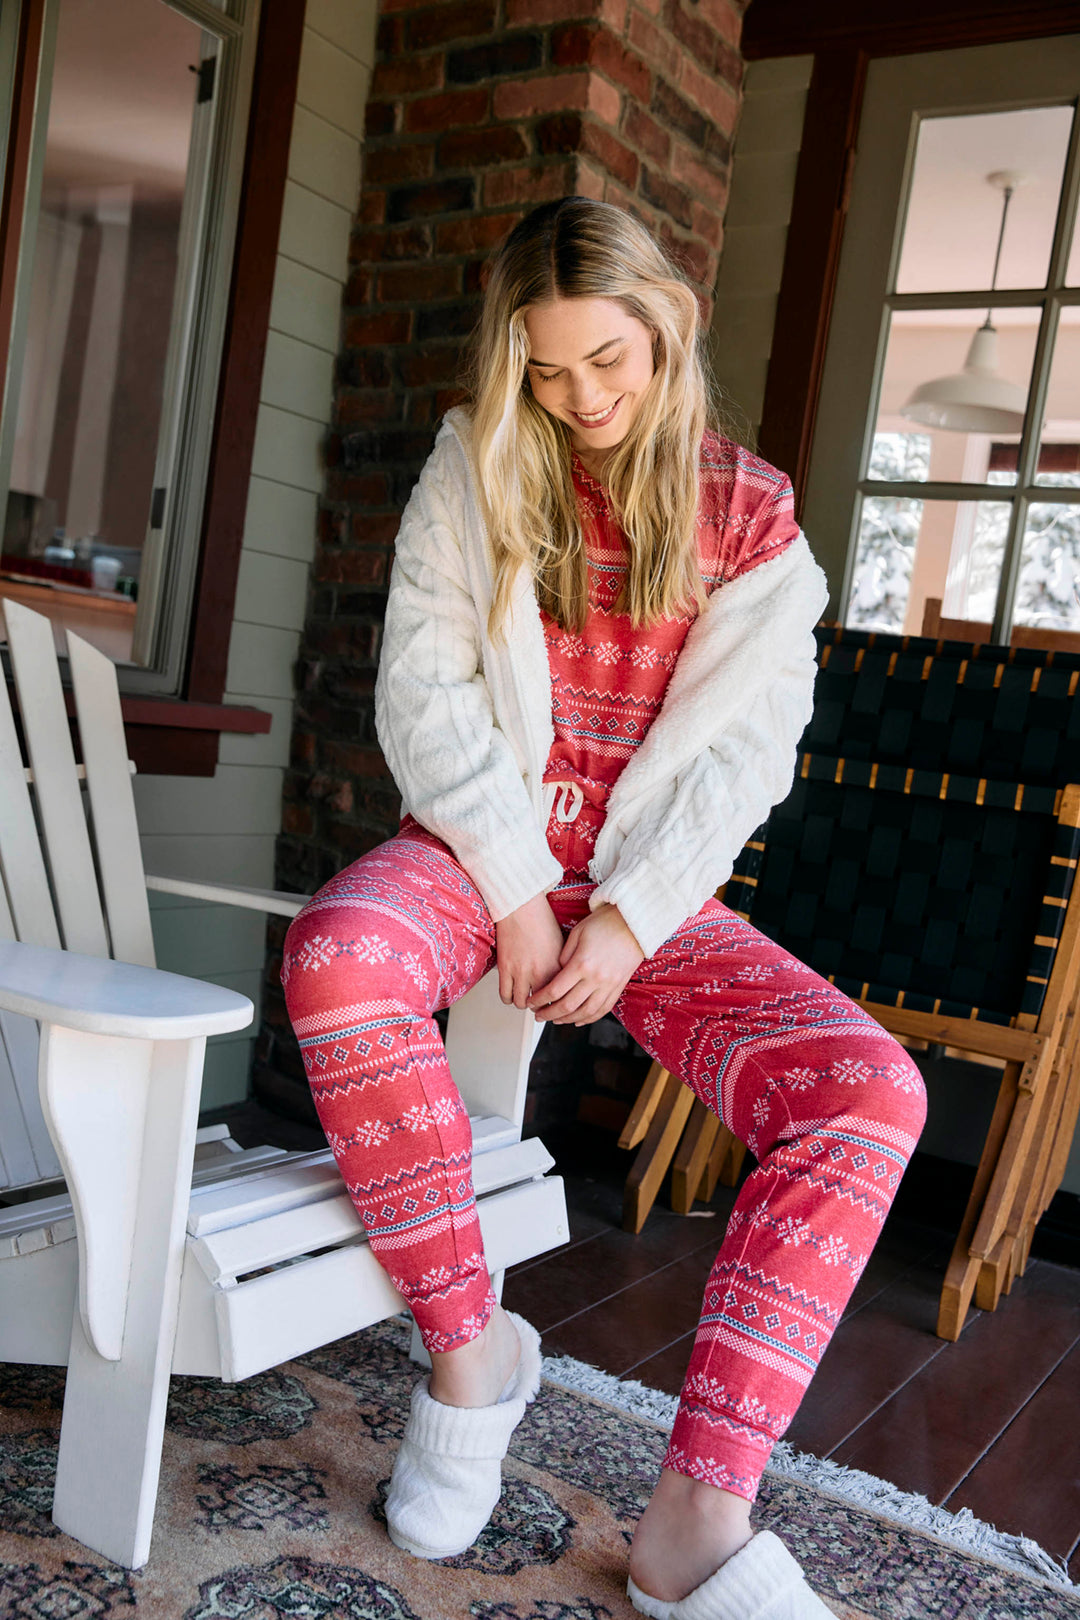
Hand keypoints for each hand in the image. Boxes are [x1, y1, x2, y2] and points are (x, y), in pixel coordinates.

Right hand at [495, 892, 565, 1009]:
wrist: (521, 906)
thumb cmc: (541, 920)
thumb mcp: (562, 944)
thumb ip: (563, 966)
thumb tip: (566, 981)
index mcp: (556, 966)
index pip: (560, 997)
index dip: (559, 1004)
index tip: (558, 1006)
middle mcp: (539, 972)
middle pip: (541, 1005)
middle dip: (541, 1008)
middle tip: (540, 1006)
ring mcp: (520, 972)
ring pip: (521, 1004)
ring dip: (524, 1004)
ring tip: (525, 1000)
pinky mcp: (505, 969)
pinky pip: (505, 995)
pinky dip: (508, 999)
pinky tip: (512, 994)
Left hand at [528, 903, 643, 1025]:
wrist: (634, 923)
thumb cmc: (605, 923)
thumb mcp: (578, 933)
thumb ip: (564, 956)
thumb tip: (556, 974)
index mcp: (582, 964)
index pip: (555, 990)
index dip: (540, 1000)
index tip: (531, 1003)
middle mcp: (596, 978)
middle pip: (568, 1005)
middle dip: (550, 1014)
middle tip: (539, 1015)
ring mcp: (609, 985)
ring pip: (586, 1012)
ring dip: (568, 1019)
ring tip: (556, 1020)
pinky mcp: (619, 987)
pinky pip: (603, 1009)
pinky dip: (590, 1018)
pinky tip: (579, 1020)